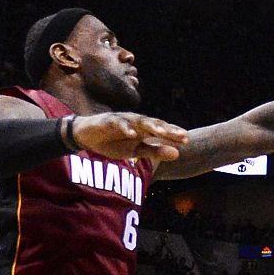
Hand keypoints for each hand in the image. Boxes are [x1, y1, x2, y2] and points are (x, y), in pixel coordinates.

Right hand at [70, 111, 188, 164]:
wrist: (87, 136)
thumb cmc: (114, 142)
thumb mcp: (136, 151)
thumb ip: (155, 151)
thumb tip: (177, 154)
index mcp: (144, 130)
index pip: (162, 131)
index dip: (174, 135)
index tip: (186, 140)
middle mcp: (136, 122)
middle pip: (154, 125)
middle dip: (168, 131)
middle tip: (181, 136)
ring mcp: (123, 120)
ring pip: (139, 122)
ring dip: (151, 127)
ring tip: (163, 134)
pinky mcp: (108, 121)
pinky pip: (118, 124)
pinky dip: (125, 129)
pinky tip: (133, 134)